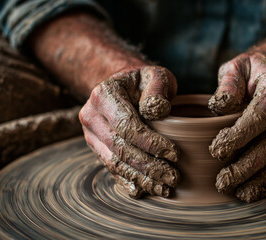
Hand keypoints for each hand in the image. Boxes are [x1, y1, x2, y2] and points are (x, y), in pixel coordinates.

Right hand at [79, 66, 179, 197]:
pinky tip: (147, 189)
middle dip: (149, 166)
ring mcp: (91, 134)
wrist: (123, 87)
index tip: (175, 153)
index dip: (151, 143)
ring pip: (115, 163)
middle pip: (120, 148)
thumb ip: (158, 88)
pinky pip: (112, 169)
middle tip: (174, 177)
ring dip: (141, 179)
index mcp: (103, 95)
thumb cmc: (143, 82)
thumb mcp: (155, 75)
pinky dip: (130, 181)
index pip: (127, 125)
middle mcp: (91, 116)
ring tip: (165, 188)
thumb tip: (158, 110)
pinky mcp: (97, 148)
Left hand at [208, 50, 265, 202]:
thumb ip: (228, 84)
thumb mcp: (237, 65)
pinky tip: (253, 191)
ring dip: (257, 178)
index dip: (237, 137)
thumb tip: (220, 107)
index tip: (216, 150)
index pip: (258, 117)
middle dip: (246, 166)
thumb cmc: (253, 68)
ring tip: (236, 192)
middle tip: (222, 181)